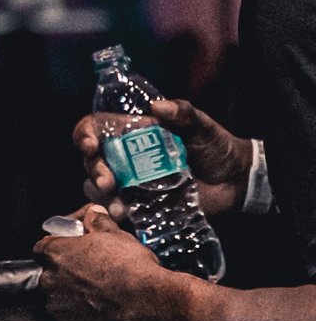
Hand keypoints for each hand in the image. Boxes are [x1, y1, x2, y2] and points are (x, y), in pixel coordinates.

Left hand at [33, 205, 172, 320]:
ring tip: (103, 299)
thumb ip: (97, 222)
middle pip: (52, 277)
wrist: (152, 306)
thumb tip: (92, 213)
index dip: (59, 249)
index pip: (43, 248)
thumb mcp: (116, 235)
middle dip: (68, 277)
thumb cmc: (133, 268)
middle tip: (94, 277)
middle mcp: (50, 282)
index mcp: (54, 254)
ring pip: (62, 304)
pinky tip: (105, 319)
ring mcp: (59, 310)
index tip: (73, 252)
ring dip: (76, 302)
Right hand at [72, 98, 251, 221]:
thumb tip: (158, 106)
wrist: (236, 180)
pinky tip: (123, 214)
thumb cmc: (215, 146)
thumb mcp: (200, 125)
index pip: (95, 128)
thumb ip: (182, 113)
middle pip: (92, 160)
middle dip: (93, 170)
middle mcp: (125, 158)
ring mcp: (131, 183)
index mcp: (131, 134)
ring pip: (97, 186)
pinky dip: (116, 212)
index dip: (84, 134)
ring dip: (99, 193)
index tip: (90, 144)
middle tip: (106, 181)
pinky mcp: (142, 205)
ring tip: (115, 202)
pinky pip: (119, 209)